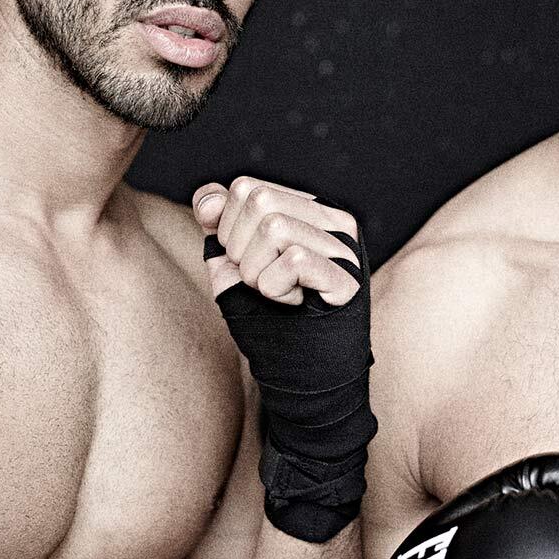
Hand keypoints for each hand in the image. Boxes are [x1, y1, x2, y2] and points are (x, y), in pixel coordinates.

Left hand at [193, 176, 359, 306]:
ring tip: (276, 292)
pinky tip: (294, 302)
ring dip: (257, 272)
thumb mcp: (231, 262)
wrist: (298, 370)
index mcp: (307, 209)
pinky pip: (295, 260)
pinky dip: (276, 288)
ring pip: (276, 227)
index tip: (245, 260)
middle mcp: (333, 220)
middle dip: (240, 248)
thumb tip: (210, 203)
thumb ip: (218, 222)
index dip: (227, 228)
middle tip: (259, 279)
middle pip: (261, 200)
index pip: (246, 188)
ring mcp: (345, 248)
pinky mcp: (348, 278)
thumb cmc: (267, 313)